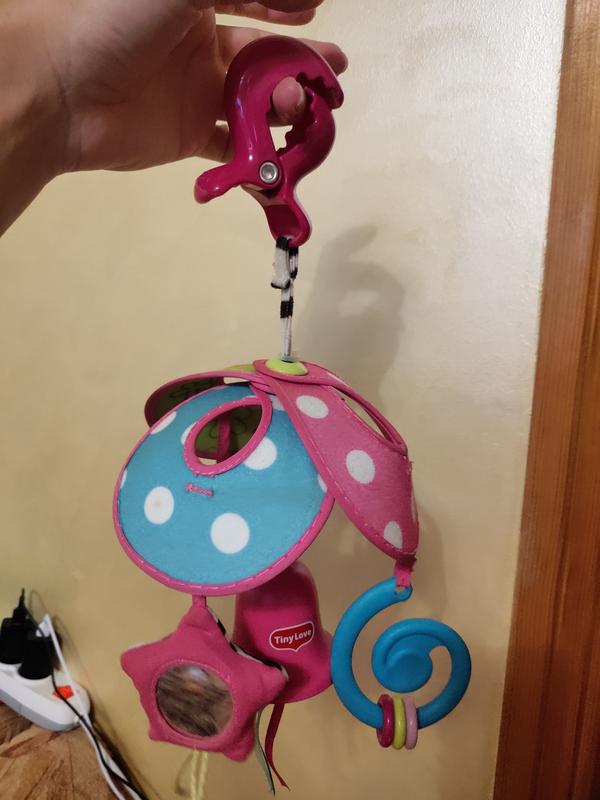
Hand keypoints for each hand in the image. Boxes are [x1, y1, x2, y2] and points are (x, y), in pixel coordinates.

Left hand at [36, 0, 347, 172]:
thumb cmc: (120, 21)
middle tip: (332, 78)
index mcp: (197, 6)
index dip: (289, 10)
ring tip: (300, 108)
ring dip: (284, 107)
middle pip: (263, 58)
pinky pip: (234, 147)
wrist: (64, 88)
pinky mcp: (190, 137)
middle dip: (300, 65)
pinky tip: (280, 151)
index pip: (254, 4)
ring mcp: (196, 95)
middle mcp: (201, 48)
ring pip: (255, 103)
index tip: (318, 15)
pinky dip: (258, 152)